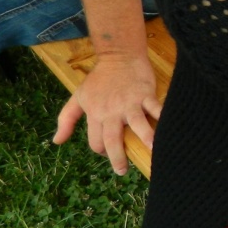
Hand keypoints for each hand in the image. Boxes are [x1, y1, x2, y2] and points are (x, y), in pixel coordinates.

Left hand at [54, 52, 161, 174]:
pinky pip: (155, 108)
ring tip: (154, 151)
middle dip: (117, 157)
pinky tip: (170, 127)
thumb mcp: (78, 98)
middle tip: (122, 171)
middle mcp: (112, 112)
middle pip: (113, 139)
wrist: (118, 56)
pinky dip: (163, 117)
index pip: (96, 141)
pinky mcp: (145, 94)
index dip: (102, 151)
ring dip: (146, 138)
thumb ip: (66, 120)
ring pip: (138, 124)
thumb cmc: (99, 79)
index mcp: (95, 114)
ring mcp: (130, 103)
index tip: (110, 154)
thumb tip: (57, 142)